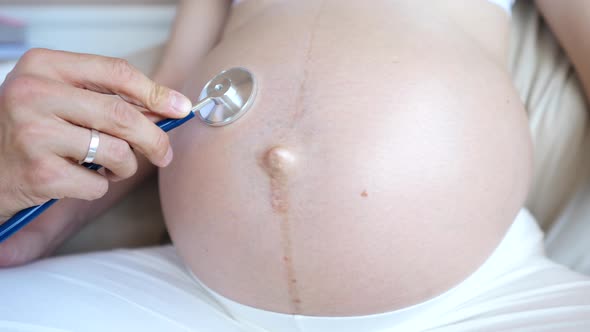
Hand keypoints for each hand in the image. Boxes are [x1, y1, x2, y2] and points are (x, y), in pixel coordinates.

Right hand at [0, 48, 190, 221]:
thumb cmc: (30, 129)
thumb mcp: (59, 98)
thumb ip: (105, 97)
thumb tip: (166, 108)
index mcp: (43, 66)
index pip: (116, 72)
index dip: (156, 92)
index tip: (180, 107)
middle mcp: (34, 94)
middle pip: (122, 115)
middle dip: (154, 139)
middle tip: (164, 153)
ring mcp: (34, 134)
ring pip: (115, 152)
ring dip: (125, 167)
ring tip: (111, 168)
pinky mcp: (39, 173)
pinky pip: (97, 184)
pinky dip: (99, 186)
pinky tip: (79, 180)